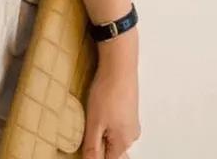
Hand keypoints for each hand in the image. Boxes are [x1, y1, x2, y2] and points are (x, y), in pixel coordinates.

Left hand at [82, 34, 140, 157]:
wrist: (119, 67)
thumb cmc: (107, 93)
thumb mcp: (94, 123)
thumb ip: (92, 146)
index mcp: (124, 142)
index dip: (94, 155)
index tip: (85, 144)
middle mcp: (131, 135)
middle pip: (114, 151)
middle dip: (99, 147)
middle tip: (87, 133)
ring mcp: (131, 122)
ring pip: (115, 137)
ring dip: (102, 134)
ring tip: (91, 121)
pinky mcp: (128, 110)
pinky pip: (117, 124)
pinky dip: (107, 123)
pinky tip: (98, 113)